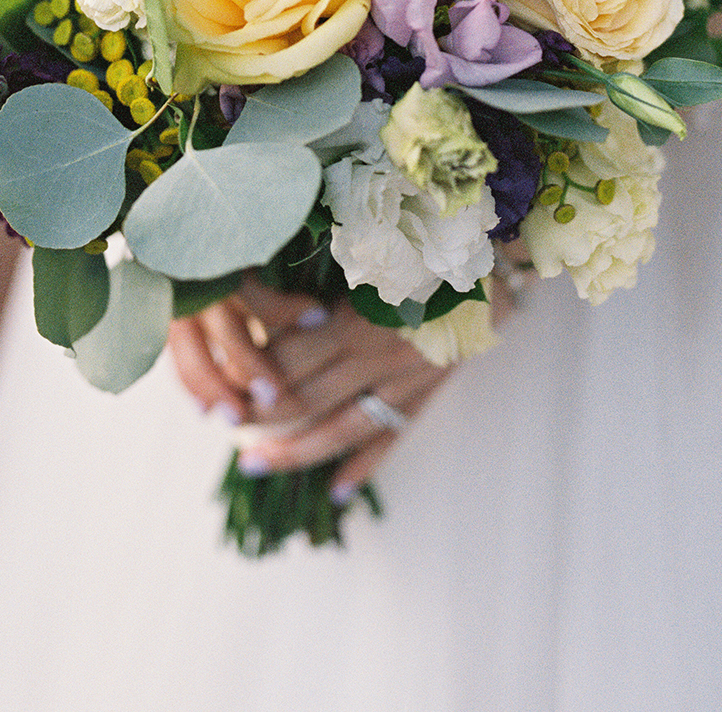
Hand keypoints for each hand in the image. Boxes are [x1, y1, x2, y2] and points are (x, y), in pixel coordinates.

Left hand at [168, 245, 534, 499]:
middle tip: (225, 432)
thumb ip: (327, 274)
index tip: (219, 379)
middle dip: (260, 420)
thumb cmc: (428, 233)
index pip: (286, 355)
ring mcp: (405, 378)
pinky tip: (338, 487)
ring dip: (296, 451)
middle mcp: (374, 353)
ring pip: (341, 426)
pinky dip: (365, 463)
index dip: (249, 372)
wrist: (503, 250)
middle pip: (304, 397)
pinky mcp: (431, 388)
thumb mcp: (371, 245)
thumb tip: (272, 294)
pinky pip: (392, 433)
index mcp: (354, 314)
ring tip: (255, 465)